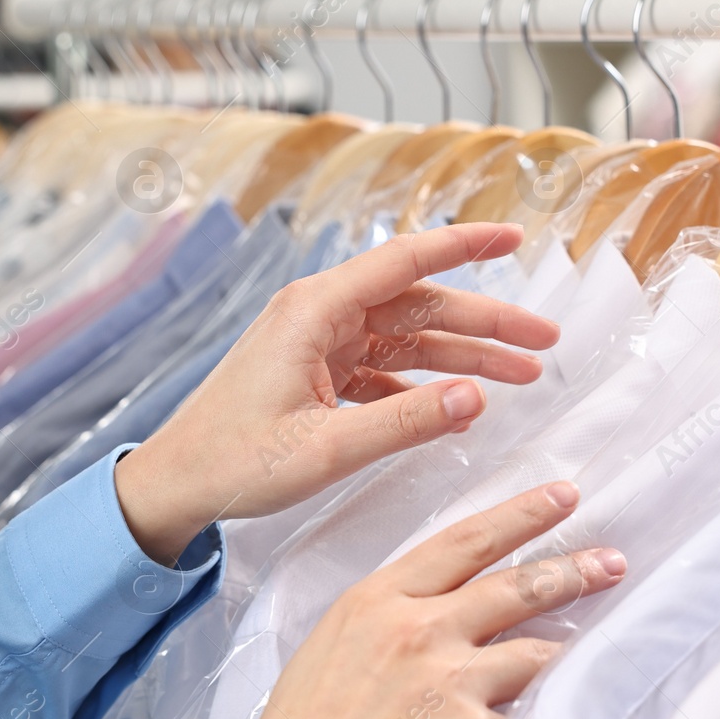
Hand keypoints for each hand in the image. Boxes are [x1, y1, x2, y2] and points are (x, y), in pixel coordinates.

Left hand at [114, 223, 558, 560]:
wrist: (174, 485)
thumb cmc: (232, 462)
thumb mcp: (326, 448)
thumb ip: (405, 421)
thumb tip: (477, 397)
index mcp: (314, 311)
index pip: (405, 261)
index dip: (466, 245)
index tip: (517, 234)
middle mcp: (318, 315)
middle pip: (419, 303)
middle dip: (486, 320)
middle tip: (545, 340)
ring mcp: (318, 344)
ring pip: (408, 336)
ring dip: (463, 355)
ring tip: (523, 374)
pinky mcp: (316, 373)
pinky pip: (385, 366)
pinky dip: (425, 382)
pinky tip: (461, 404)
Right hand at [225, 482, 625, 718]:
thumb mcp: (333, 653)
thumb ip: (388, 626)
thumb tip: (439, 622)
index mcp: (375, 601)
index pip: (462, 542)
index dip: (518, 515)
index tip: (558, 497)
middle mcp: (417, 627)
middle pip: (514, 584)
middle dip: (571, 568)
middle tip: (611, 560)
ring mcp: (449, 676)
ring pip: (533, 649)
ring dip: (570, 646)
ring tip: (597, 643)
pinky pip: (521, 714)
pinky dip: (535, 716)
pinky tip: (550, 718)